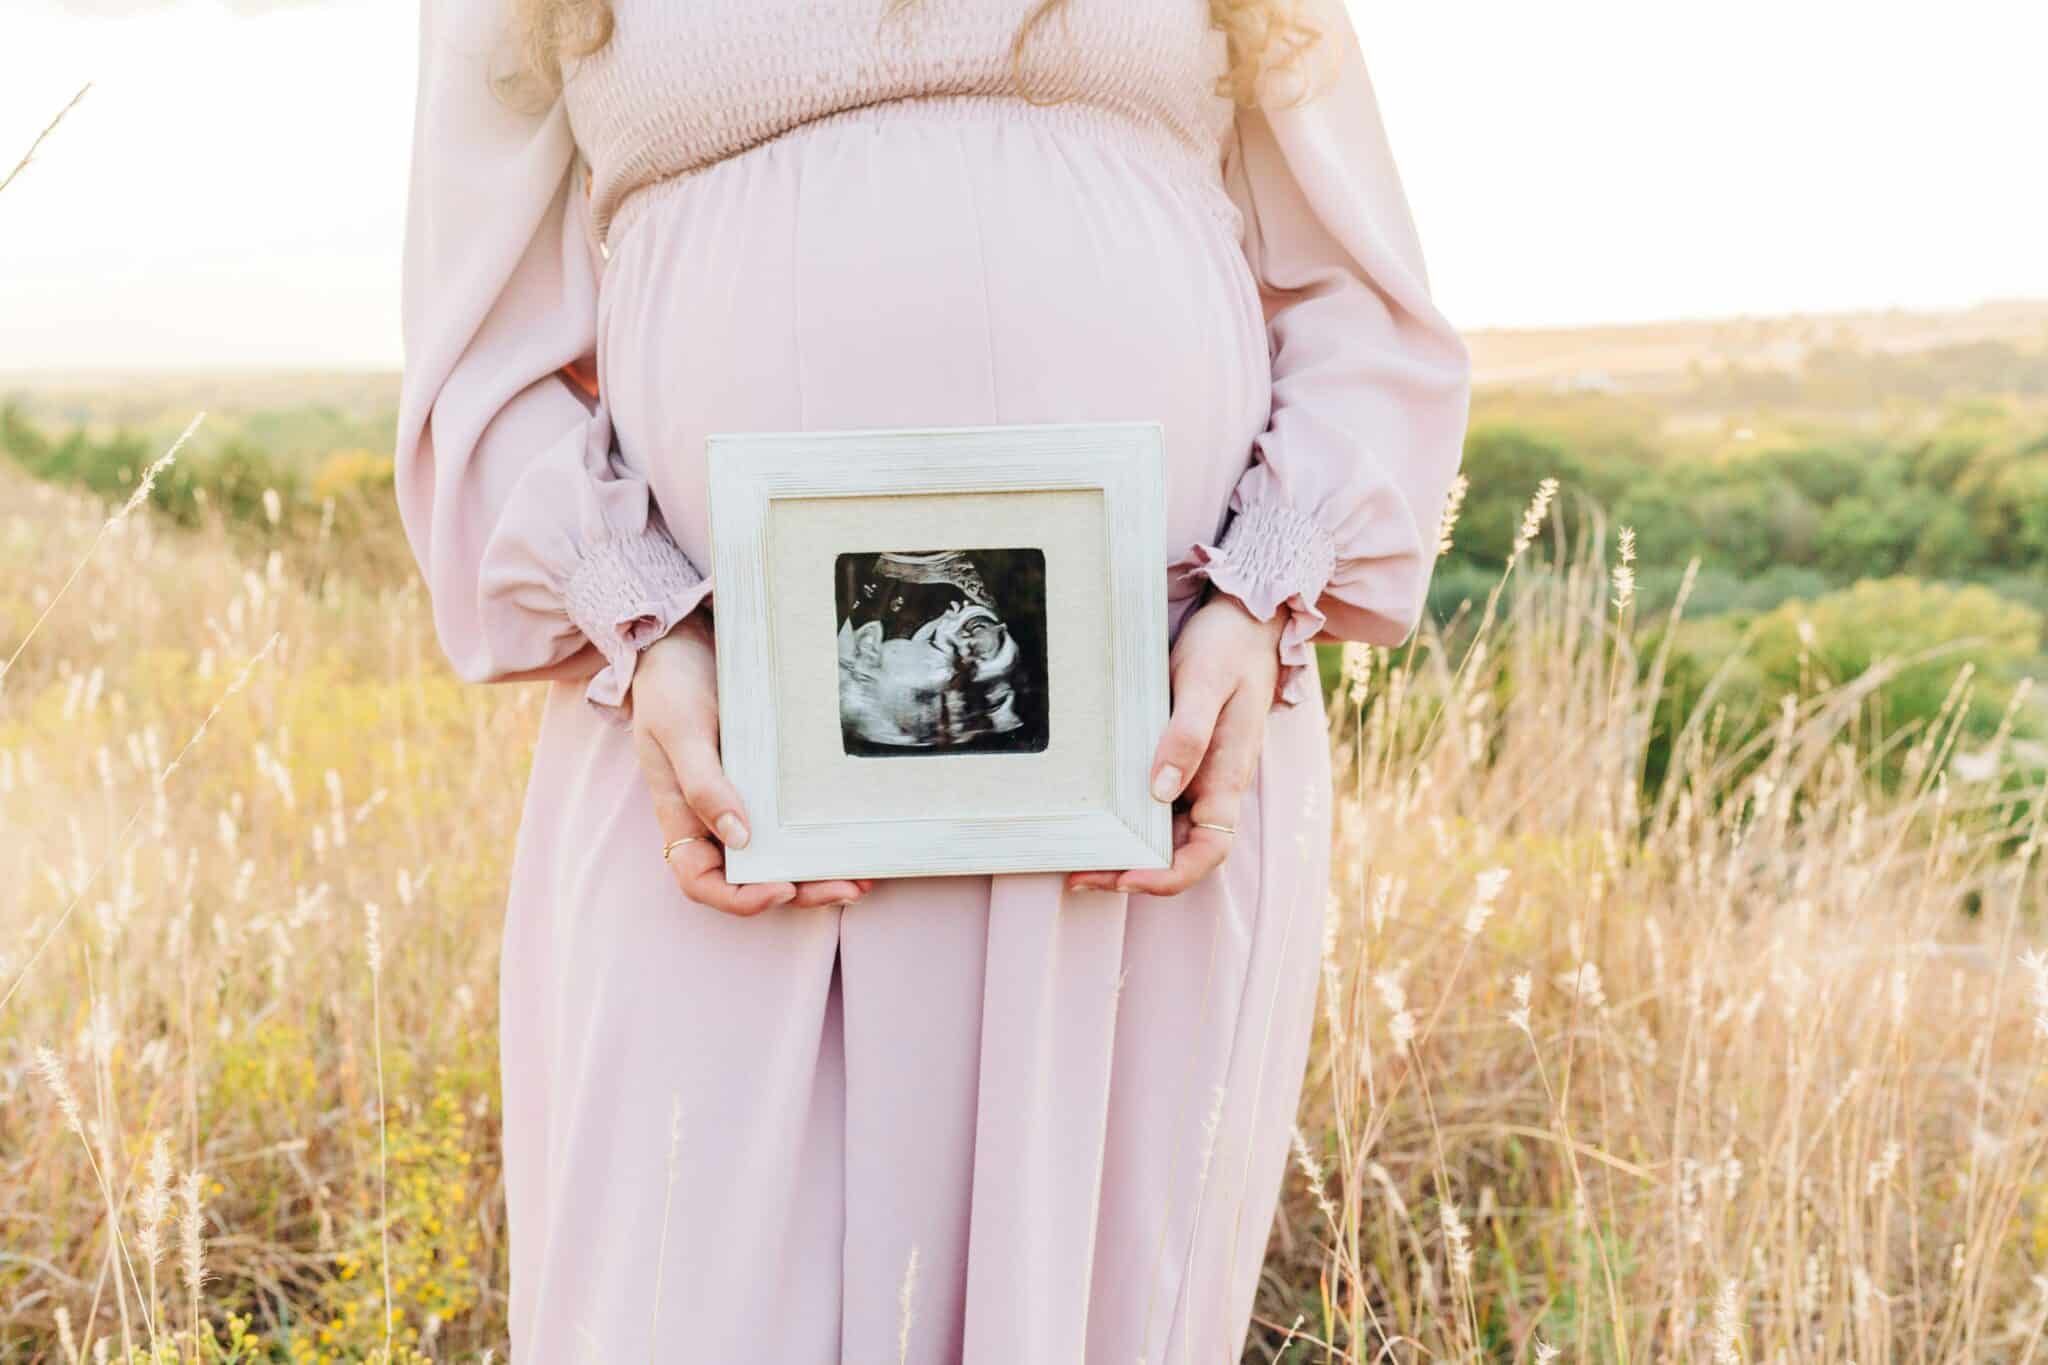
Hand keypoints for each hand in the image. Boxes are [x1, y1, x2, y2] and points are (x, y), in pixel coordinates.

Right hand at [630, 615, 870, 915]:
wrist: (681, 641)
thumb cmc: (669, 687)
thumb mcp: (680, 731)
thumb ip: (704, 785)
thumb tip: (741, 838)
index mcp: (682, 817)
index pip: (702, 881)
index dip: (740, 898)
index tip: (782, 888)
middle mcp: (713, 819)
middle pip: (753, 876)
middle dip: (801, 890)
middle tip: (849, 886)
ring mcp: (744, 801)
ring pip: (780, 854)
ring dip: (819, 870)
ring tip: (864, 873)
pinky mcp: (770, 781)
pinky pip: (794, 818)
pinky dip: (822, 834)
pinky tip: (855, 834)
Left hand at [1066, 595, 1283, 896]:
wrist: (1244, 618)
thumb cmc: (1227, 646)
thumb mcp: (1204, 681)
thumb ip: (1186, 734)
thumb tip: (1160, 790)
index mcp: (1227, 776)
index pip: (1208, 851)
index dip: (1168, 876)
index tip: (1123, 877)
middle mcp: (1215, 786)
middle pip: (1180, 853)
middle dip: (1133, 872)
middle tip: (1078, 875)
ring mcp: (1200, 775)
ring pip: (1166, 833)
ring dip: (1128, 850)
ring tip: (1079, 855)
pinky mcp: (1184, 760)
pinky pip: (1157, 804)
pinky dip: (1129, 818)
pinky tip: (1098, 814)